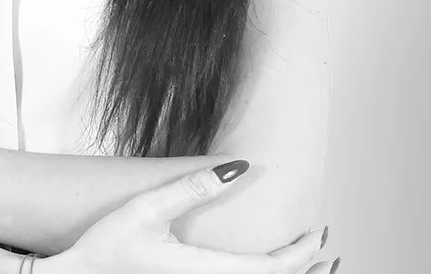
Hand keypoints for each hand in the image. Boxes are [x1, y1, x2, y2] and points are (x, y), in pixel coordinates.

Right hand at [38, 162, 336, 273]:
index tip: (320, 231)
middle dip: (305, 270)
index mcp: (204, 273)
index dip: (301, 253)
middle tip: (326, 245)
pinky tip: (261, 263)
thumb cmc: (105, 246)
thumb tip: (239, 167)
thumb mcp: (146, 209)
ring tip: (306, 258)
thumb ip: (192, 189)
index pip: (272, 270)